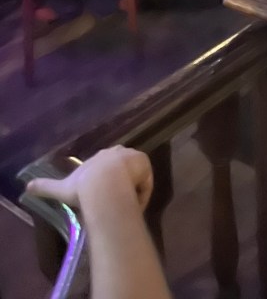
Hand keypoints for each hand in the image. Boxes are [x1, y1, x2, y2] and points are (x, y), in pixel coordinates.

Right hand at [25, 146, 153, 213]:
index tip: (103, 194)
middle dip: (121, 182)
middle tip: (115, 201)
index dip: (106, 180)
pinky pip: (145, 183)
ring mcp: (133, 157)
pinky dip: (141, 194)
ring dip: (131, 190)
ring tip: (123, 207)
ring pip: (135, 177)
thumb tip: (27, 187)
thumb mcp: (61, 187)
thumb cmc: (83, 186)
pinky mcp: (146, 164)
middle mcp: (118, 152)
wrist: (104, 185)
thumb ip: (45, 186)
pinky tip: (132, 206)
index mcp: (101, 155)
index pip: (106, 165)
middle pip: (123, 168)